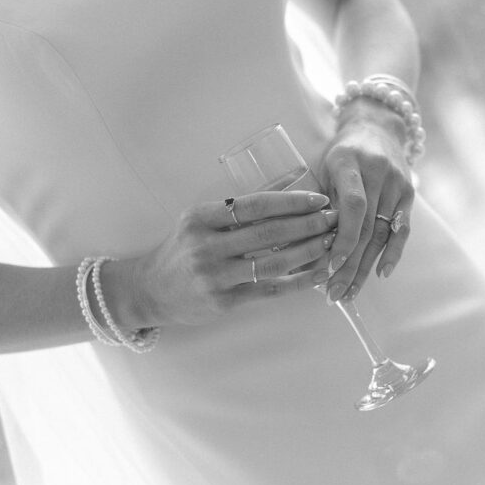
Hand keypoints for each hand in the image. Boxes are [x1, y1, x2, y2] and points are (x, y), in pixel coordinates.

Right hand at [129, 190, 337, 326]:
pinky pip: (270, 289)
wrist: (150, 290)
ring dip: (308, 252)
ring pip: (273, 263)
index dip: (290, 201)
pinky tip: (317, 274)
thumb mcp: (201, 220)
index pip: (254, 205)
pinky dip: (297, 282)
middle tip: (334, 219)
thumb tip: (290, 182)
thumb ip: (241, 205)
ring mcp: (215, 276)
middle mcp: (206, 246)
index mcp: (200, 218)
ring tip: (331, 243)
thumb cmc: (183, 250)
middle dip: (308, 224)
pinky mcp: (224, 301)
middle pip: (268, 233)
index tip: (318, 199)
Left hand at [318, 98, 414, 302]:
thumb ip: (321, 203)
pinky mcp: (409, 193)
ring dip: (366, 267)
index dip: (343, 240)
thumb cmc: (342, 152)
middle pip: (367, 227)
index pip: (353, 207)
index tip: (329, 268)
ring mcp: (397, 184)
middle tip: (335, 294)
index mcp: (350, 162)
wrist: (377, 127)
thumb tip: (304, 248)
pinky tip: (382, 274)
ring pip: (383, 233)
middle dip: (350, 265)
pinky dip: (392, 253)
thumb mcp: (325, 167)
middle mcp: (379, 173)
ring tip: (351, 292)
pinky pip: (402, 229)